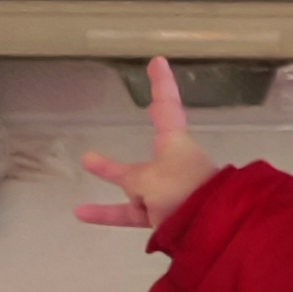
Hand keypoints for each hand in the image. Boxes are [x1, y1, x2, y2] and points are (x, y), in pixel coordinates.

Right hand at [73, 57, 218, 231]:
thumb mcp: (148, 178)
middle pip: (153, 149)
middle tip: (155, 105)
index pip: (167, 107)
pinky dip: (109, 212)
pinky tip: (81, 212)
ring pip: (137, 183)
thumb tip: (115, 180)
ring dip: (116, 175)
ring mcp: (169, 191)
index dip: (161, 84)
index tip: (158, 61)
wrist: (211, 230)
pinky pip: (131, 212)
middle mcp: (175, 165)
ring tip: (88, 161)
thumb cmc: (182, 191)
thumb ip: (127, 177)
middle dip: (155, 125)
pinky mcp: (163, 216)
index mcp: (177, 145)